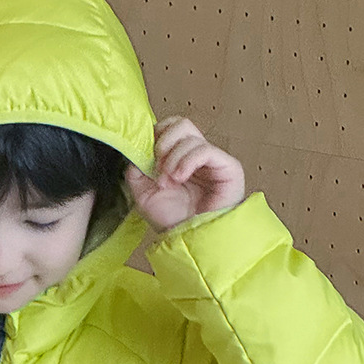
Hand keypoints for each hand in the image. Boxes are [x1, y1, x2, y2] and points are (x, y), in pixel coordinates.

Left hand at [125, 117, 245, 232]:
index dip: (154, 137)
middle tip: (157, 169)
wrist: (190, 240)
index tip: (146, 158)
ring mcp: (212, 159)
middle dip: (162, 143)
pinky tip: (180, 177)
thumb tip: (135, 149)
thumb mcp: (143, 195)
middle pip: (180, 124)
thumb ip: (136, 171)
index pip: (168, 128)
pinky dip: (187, 161)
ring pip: (190, 136)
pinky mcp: (227, 166)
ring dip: (172, 160)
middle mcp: (195, 154)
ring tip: (168, 182)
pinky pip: (205, 149)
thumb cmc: (172, 221)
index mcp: (177, 157)